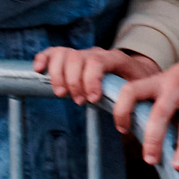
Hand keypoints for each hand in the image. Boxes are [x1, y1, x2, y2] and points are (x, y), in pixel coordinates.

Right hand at [33, 45, 158, 108]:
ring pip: (63, 55)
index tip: (92, 99)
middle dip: (74, 82)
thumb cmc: (137, 84)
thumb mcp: (140, 91)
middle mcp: (97, 53)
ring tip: (61, 93)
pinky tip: (38, 70)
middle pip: (77, 58)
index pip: (98, 61)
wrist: (137, 71)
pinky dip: (44, 59)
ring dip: (58, 76)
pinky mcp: (71, 58)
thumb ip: (133, 102)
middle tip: (79, 101)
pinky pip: (54, 52)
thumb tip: (127, 126)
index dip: (91, 80)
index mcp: (116, 58)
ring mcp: (83, 54)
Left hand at [112, 35, 178, 169]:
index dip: (122, 111)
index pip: (131, 91)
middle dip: (153, 140)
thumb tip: (149, 134)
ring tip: (178, 168)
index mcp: (161, 80)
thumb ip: (163, 100)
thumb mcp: (175, 77)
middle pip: (159, 113)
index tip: (123, 129)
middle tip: (150, 160)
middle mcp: (177, 84)